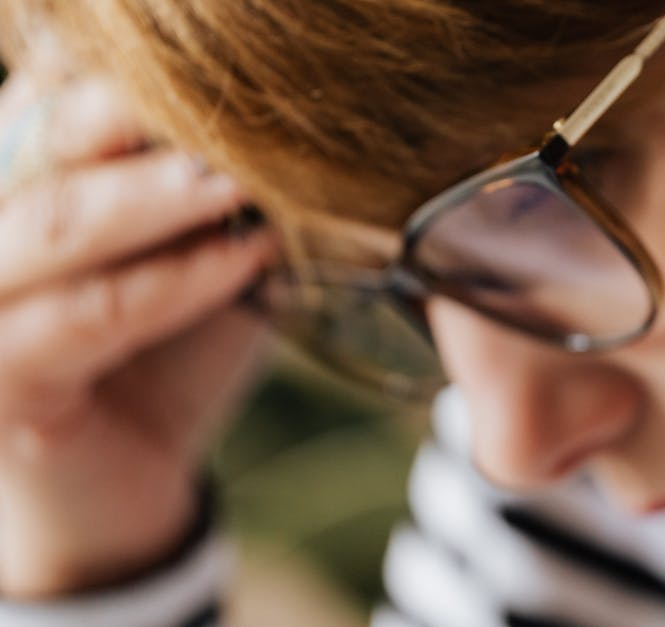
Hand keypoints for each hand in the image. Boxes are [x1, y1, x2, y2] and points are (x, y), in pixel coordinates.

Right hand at [0, 65, 273, 596]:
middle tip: (235, 97)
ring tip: (240, 177)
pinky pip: (89, 316)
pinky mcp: (1, 382)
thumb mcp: (192, 250)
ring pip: (56, 221)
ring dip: (157, 195)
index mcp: (18, 175)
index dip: (128, 70)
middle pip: (43, 137)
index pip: (56, 90)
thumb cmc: (164, 350)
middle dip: (139, 112)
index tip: (227, 57)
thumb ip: (206, 188)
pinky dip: (173, 283)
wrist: (130, 479)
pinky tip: (245, 258)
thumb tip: (285, 120)